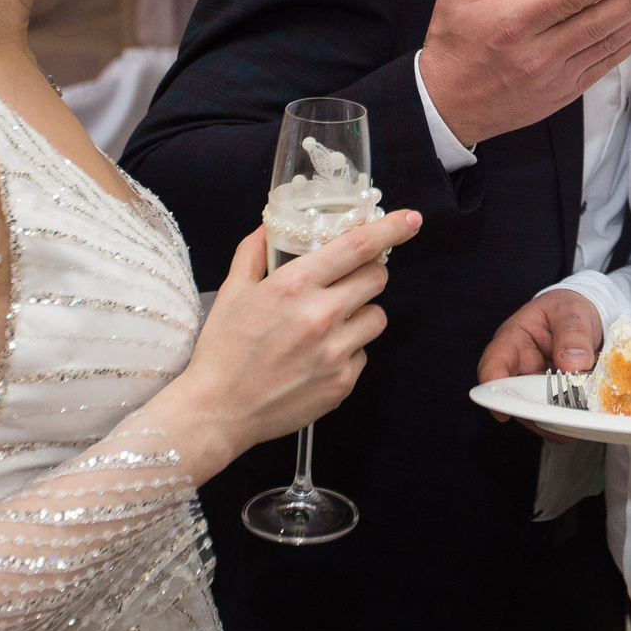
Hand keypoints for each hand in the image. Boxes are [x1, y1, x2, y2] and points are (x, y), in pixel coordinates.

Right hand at [163, 208, 421, 482]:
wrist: (218, 411)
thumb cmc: (222, 350)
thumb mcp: (233, 291)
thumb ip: (254, 252)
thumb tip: (270, 224)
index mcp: (295, 286)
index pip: (357, 246)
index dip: (390, 229)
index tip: (411, 219)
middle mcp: (321, 316)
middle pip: (377, 278)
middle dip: (368, 273)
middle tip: (348, 280)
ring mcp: (335, 352)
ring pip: (376, 317)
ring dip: (360, 314)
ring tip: (329, 324)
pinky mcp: (342, 382)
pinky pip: (363, 354)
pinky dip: (348, 350)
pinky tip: (317, 357)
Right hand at [476, 288, 604, 440]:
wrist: (585, 318)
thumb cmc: (568, 310)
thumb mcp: (572, 312)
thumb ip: (572, 333)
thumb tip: (572, 364)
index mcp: (514, 340)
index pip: (494, 363)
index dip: (493, 388)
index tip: (502, 411)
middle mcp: (519, 368)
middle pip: (514, 397)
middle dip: (532, 412)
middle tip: (555, 418)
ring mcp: (535, 387)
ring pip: (535, 412)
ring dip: (553, 420)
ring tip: (574, 422)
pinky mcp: (553, 399)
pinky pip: (555, 415)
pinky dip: (568, 421)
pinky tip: (582, 423)